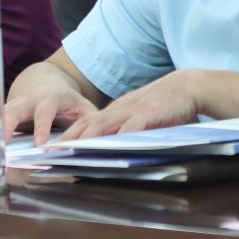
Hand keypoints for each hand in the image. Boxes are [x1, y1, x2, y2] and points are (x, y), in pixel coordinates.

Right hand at [3, 63, 98, 145]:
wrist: (43, 82)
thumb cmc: (66, 101)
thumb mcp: (82, 106)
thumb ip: (92, 121)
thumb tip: (101, 137)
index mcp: (48, 99)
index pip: (44, 112)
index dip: (42, 127)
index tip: (40, 145)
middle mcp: (26, 102)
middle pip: (12, 111)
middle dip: (7, 127)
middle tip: (2, 147)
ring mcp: (11, 107)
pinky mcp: (2, 116)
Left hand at [58, 70, 202, 141]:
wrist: (188, 86)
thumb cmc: (167, 103)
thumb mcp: (143, 115)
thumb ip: (129, 129)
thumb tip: (117, 146)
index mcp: (117, 110)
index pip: (87, 123)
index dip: (70, 136)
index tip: (54, 148)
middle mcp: (120, 109)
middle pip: (88, 125)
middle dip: (68, 139)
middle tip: (49, 153)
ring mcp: (132, 111)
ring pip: (102, 125)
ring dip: (83, 139)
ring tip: (68, 151)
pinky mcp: (147, 114)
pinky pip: (128, 128)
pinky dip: (115, 138)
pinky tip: (106, 148)